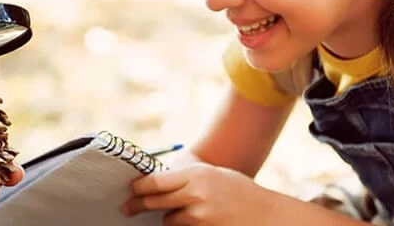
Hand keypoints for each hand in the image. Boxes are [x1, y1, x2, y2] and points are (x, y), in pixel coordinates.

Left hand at [121, 163, 281, 225]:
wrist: (266, 215)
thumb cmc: (239, 191)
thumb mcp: (213, 173)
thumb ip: (187, 173)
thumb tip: (158, 173)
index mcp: (197, 175)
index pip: (155, 182)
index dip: (138, 187)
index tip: (130, 189)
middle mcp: (196, 196)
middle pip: (154, 202)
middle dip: (137, 206)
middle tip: (126, 208)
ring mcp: (199, 218)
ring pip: (168, 220)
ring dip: (169, 217)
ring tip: (188, 210)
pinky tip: (196, 220)